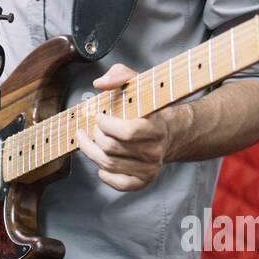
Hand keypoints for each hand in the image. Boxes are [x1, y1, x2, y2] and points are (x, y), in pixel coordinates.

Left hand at [75, 63, 171, 191]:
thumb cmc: (150, 107)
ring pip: (109, 164)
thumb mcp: (139, 84)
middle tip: (94, 127)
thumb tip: (99, 84)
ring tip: (87, 140)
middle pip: (112, 148)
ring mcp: (150, 168)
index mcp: (156, 127)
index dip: (106, 124)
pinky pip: (119, 183)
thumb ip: (120, 75)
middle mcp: (155, 151)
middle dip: (95, 135)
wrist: (171, 132)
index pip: (128, 132)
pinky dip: (104, 174)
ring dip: (91, 151)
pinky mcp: (144, 180)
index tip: (99, 115)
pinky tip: (100, 161)